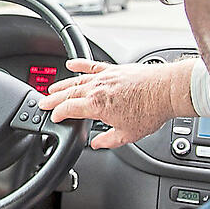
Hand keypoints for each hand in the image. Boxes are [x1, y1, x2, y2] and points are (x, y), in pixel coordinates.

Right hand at [38, 58, 196, 148]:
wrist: (166, 91)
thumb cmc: (150, 111)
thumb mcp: (128, 134)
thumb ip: (108, 141)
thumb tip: (97, 144)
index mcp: (96, 106)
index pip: (68, 109)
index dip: (58, 115)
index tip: (53, 118)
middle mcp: (96, 89)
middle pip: (67, 94)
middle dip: (53, 99)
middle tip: (43, 103)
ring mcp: (104, 77)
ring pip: (76, 80)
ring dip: (62, 85)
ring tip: (52, 88)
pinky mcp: (113, 69)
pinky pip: (92, 65)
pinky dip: (80, 64)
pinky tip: (71, 64)